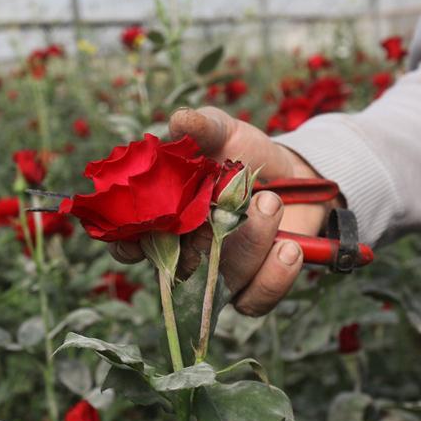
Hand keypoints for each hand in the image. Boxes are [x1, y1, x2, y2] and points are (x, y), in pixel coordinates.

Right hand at [110, 107, 341, 316]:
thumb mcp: (222, 132)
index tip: (136, 238)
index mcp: (167, 218)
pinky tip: (290, 248)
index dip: (127, 245)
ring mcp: (220, 274)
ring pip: (220, 284)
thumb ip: (201, 127)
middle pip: (177, 270)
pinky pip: (255, 300)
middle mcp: (188, 253)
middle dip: (201, 245)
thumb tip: (180, 120)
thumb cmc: (243, 152)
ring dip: (249, 245)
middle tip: (228, 211)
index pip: (132, 243)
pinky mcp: (255, 286)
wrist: (293, 172)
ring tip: (272, 203)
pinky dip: (274, 278)